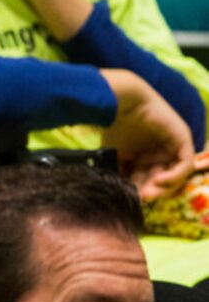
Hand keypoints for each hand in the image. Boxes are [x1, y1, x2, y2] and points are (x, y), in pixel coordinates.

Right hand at [103, 70, 195, 200]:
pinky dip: (174, 176)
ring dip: (164, 187)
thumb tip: (124, 193)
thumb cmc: (115, 126)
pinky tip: (159, 181)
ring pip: (176, 175)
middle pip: (163, 178)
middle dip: (153, 191)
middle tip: (142, 199)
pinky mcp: (184, 141)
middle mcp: (163, 151)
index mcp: (147, 154)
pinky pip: (185, 165)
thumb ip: (123, 173)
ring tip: (150, 192)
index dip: (141, 189)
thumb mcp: (117, 156)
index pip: (149, 178)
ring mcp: (175, 146)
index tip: (133, 198)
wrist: (121, 102)